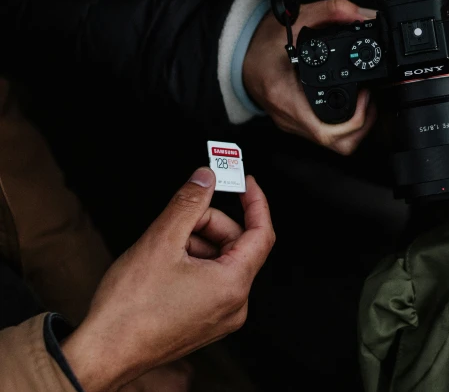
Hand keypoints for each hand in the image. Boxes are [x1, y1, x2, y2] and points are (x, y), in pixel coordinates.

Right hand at [62, 168, 274, 391]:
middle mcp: (235, 305)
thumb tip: (205, 178)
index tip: (245, 183)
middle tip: (180, 218)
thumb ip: (189, 202)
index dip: (255, 202)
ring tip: (164, 249)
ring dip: (197, 244)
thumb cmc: (129, 309)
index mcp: (233, 285)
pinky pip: (211, 281)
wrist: (104, 352)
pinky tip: (165, 266)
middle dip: (209, 225)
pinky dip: (193, 264)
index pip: (261, 233)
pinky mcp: (206, 323)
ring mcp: (221, 317)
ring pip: (221, 262)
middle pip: (237, 245)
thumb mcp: (161, 240)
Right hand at [243, 0, 377, 155]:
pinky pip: (323, 134)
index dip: (356, 120)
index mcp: (287, 97)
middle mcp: (290, 117)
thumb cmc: (261, 42)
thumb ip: (331, 10)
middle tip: (368, 99)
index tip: (364, 95)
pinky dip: (342, 125)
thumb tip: (361, 14)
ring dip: (355, 127)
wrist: (238, 53)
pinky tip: (347, 103)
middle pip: (336, 144)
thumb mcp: (297, 18)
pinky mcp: (294, 123)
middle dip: (362, 125)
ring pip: (332, 144)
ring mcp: (291, 124)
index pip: (327, 131)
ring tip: (362, 101)